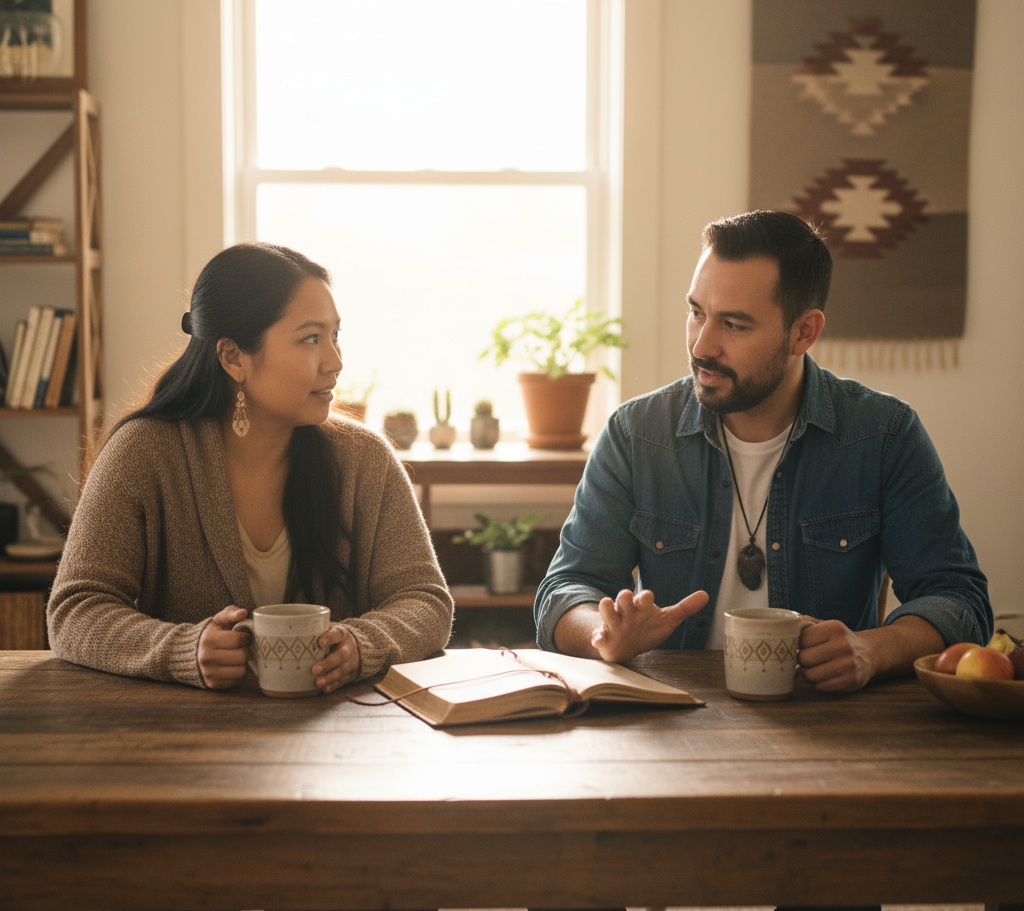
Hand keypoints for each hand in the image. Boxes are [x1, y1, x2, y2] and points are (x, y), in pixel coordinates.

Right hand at [197, 605, 251, 688]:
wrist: (188, 653)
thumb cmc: (210, 634)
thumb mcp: (218, 620)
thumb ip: (231, 613)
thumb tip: (243, 613)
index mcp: (209, 639)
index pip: (239, 640)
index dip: (246, 638)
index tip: (244, 637)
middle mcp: (207, 657)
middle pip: (242, 656)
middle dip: (246, 650)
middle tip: (242, 648)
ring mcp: (209, 672)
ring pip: (242, 670)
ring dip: (244, 663)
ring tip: (238, 657)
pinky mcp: (213, 684)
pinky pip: (237, 680)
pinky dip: (239, 673)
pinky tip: (233, 666)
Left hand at [311, 624, 360, 694]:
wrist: (355, 649)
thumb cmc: (333, 641)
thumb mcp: (329, 633)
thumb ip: (316, 634)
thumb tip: (290, 634)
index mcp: (342, 635)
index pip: (336, 634)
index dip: (329, 638)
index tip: (320, 642)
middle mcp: (348, 648)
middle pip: (341, 655)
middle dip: (328, 663)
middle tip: (315, 670)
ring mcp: (351, 662)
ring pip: (342, 670)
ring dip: (330, 677)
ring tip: (318, 683)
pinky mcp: (351, 674)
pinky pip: (342, 681)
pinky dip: (333, 685)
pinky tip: (325, 689)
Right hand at [591, 588, 708, 662]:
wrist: (626, 646)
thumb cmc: (647, 629)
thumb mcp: (667, 620)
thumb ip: (684, 608)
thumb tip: (706, 595)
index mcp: (640, 607)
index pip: (642, 598)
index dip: (645, 597)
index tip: (649, 597)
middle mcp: (626, 612)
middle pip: (622, 599)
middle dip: (624, 597)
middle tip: (625, 596)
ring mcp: (614, 624)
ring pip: (607, 612)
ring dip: (607, 609)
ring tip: (608, 606)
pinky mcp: (604, 638)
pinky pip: (598, 636)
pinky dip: (597, 637)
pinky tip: (598, 640)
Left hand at [797, 618, 876, 692]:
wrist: (869, 654)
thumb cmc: (839, 640)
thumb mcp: (827, 625)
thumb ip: (806, 623)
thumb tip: (785, 625)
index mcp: (834, 628)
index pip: (801, 639)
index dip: (796, 644)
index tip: (800, 646)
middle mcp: (843, 645)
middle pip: (803, 658)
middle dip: (801, 660)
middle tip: (807, 658)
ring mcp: (848, 665)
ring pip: (809, 675)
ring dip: (808, 673)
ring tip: (815, 667)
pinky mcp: (850, 682)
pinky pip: (820, 687)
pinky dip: (818, 683)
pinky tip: (825, 676)